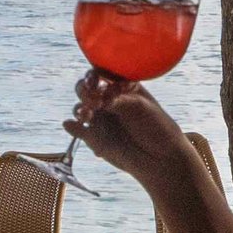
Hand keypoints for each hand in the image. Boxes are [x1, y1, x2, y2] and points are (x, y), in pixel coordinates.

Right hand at [68, 71, 193, 185]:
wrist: (161, 157)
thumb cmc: (156, 126)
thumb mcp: (141, 107)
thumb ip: (119, 99)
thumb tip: (98, 97)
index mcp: (120, 86)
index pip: (101, 75)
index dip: (95, 76)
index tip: (97, 83)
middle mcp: (106, 100)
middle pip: (85, 89)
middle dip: (85, 91)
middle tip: (94, 101)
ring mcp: (99, 118)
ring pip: (80, 108)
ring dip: (80, 109)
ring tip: (86, 115)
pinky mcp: (93, 137)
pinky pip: (78, 130)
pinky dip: (72, 127)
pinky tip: (71, 125)